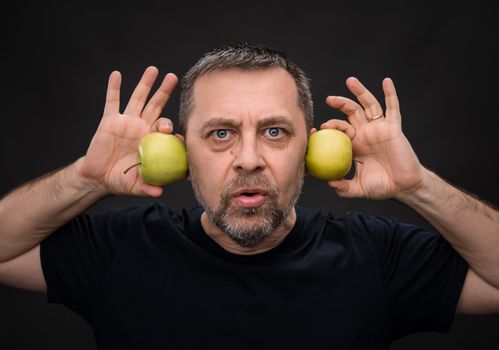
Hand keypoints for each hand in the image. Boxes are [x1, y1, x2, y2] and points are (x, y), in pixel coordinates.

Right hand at [77, 67, 177, 196]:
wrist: (99, 177)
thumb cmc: (121, 180)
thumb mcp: (135, 186)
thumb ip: (147, 187)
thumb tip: (160, 193)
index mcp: (152, 140)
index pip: (167, 130)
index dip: (173, 128)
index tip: (175, 131)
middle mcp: (142, 127)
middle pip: (156, 105)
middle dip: (165, 92)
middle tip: (173, 78)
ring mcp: (127, 121)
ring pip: (138, 99)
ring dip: (145, 84)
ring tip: (153, 69)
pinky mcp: (110, 120)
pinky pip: (112, 101)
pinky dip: (113, 88)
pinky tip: (116, 75)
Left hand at [322, 77, 425, 199]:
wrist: (404, 187)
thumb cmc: (382, 187)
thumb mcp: (358, 188)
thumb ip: (343, 188)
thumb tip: (328, 183)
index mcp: (355, 144)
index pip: (338, 129)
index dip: (328, 126)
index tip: (316, 129)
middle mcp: (366, 133)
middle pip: (351, 111)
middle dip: (339, 103)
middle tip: (328, 99)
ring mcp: (379, 128)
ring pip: (368, 105)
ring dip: (360, 91)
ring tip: (350, 81)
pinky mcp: (393, 127)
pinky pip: (393, 108)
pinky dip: (390, 94)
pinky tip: (386, 81)